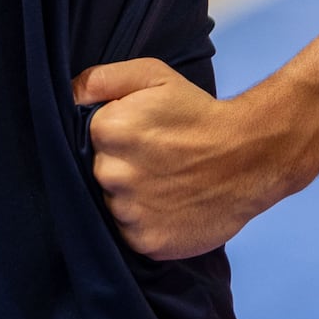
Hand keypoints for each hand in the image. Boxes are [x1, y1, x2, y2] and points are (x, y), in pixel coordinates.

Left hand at [76, 60, 308, 260]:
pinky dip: (145, 223)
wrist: (250, 157)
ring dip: (130, 198)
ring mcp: (129, 212)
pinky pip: (131, 233)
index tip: (138, 138)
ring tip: (162, 185)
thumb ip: (102, 79)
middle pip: (99, 174)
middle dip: (120, 168)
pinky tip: (167, 207)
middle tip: (154, 162)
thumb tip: (68, 95)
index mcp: (108, 130)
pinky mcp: (147, 243)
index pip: (87, 138)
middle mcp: (112, 174)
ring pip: (113, 206)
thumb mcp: (152, 75)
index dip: (113, 137)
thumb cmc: (197, 113)